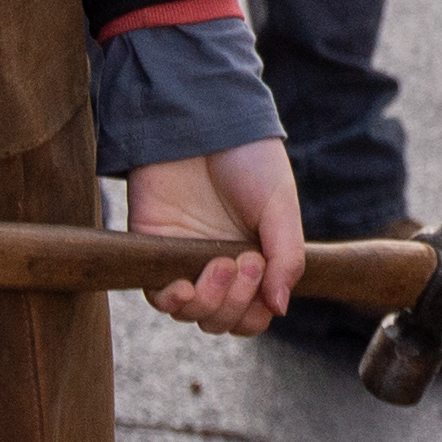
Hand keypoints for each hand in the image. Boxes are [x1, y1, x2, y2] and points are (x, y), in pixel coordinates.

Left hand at [126, 138, 305, 336]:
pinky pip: (158, 296)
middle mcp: (218, 266)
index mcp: (253, 260)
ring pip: (192, 314)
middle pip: (223, 320)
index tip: (261, 267)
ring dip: (210, 302)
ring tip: (219, 265)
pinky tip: (184, 288)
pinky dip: (172, 301)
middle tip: (245, 259)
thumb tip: (280, 308)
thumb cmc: (248, 159)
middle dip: (236, 302)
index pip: (253, 314)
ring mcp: (185, 259)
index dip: (257, 309)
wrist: (206, 121)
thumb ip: (287, 258)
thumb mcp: (281, 206)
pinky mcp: (154, 248)